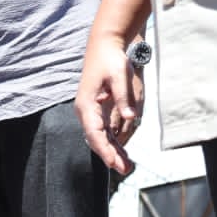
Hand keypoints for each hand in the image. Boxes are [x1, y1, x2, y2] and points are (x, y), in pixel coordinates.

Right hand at [75, 34, 144, 175]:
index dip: (105, 150)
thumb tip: (130, 117)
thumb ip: (124, 97)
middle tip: (126, 170)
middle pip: (97, 140)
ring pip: (101, 137)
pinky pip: (105, 130)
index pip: (95, 133)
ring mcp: (91, 112)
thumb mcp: (120, 75)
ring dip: (113, 151)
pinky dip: (114, 142)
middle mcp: (86, 112)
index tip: (114, 163)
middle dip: (110, 155)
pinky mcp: (98, 110)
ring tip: (127, 166)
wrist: (104, 46)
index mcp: (87, 106)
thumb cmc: (111, 59)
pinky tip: (123, 151)